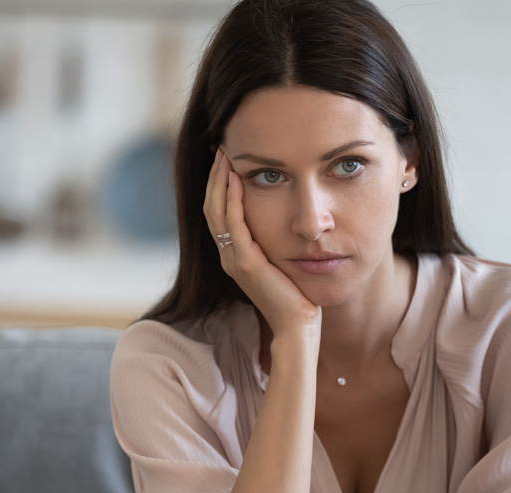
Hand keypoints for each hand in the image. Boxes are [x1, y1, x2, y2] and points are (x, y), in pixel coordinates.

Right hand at [203, 149, 321, 335]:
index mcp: (235, 255)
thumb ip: (275, 244)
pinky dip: (232, 198)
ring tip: (225, 156)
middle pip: (211, 208)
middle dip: (216, 177)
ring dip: (220, 181)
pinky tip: (236, 178)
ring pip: (217, 211)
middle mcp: (228, 256)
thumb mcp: (283, 263)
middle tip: (221, 149)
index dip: (219, 186)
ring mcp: (234, 260)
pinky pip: (234, 223)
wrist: (298, 325)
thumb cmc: (297, 297)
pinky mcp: (246, 263)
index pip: (219, 214)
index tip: (227, 161)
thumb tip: (287, 222)